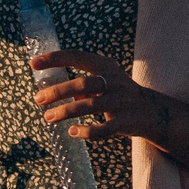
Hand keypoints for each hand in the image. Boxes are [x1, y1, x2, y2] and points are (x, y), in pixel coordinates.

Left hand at [32, 49, 169, 141]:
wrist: (156, 112)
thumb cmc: (119, 95)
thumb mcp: (103, 82)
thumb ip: (79, 85)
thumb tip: (49, 93)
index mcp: (106, 67)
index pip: (77, 57)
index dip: (54, 58)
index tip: (32, 63)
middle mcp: (115, 81)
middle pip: (83, 83)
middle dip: (58, 92)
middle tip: (38, 99)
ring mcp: (122, 101)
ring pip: (90, 106)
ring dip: (65, 112)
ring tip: (48, 117)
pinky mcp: (127, 122)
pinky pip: (104, 129)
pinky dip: (86, 131)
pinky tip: (72, 131)